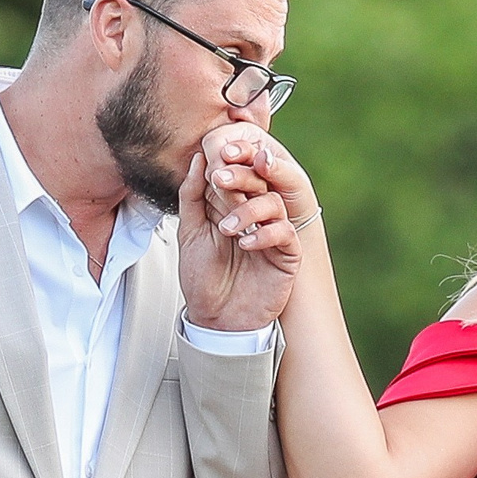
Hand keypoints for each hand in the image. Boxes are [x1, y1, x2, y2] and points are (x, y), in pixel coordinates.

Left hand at [176, 126, 316, 331]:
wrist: (216, 320)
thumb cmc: (202, 278)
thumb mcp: (189, 232)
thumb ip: (192, 195)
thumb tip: (197, 158)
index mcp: (233, 205)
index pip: (237, 174)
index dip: (227, 164)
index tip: (212, 161)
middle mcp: (256, 215)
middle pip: (259, 181)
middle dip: (240, 177)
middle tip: (221, 179)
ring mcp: (273, 234)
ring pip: (273, 204)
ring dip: (248, 211)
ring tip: (227, 229)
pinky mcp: (287, 255)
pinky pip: (285, 234)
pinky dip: (265, 234)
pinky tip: (245, 245)